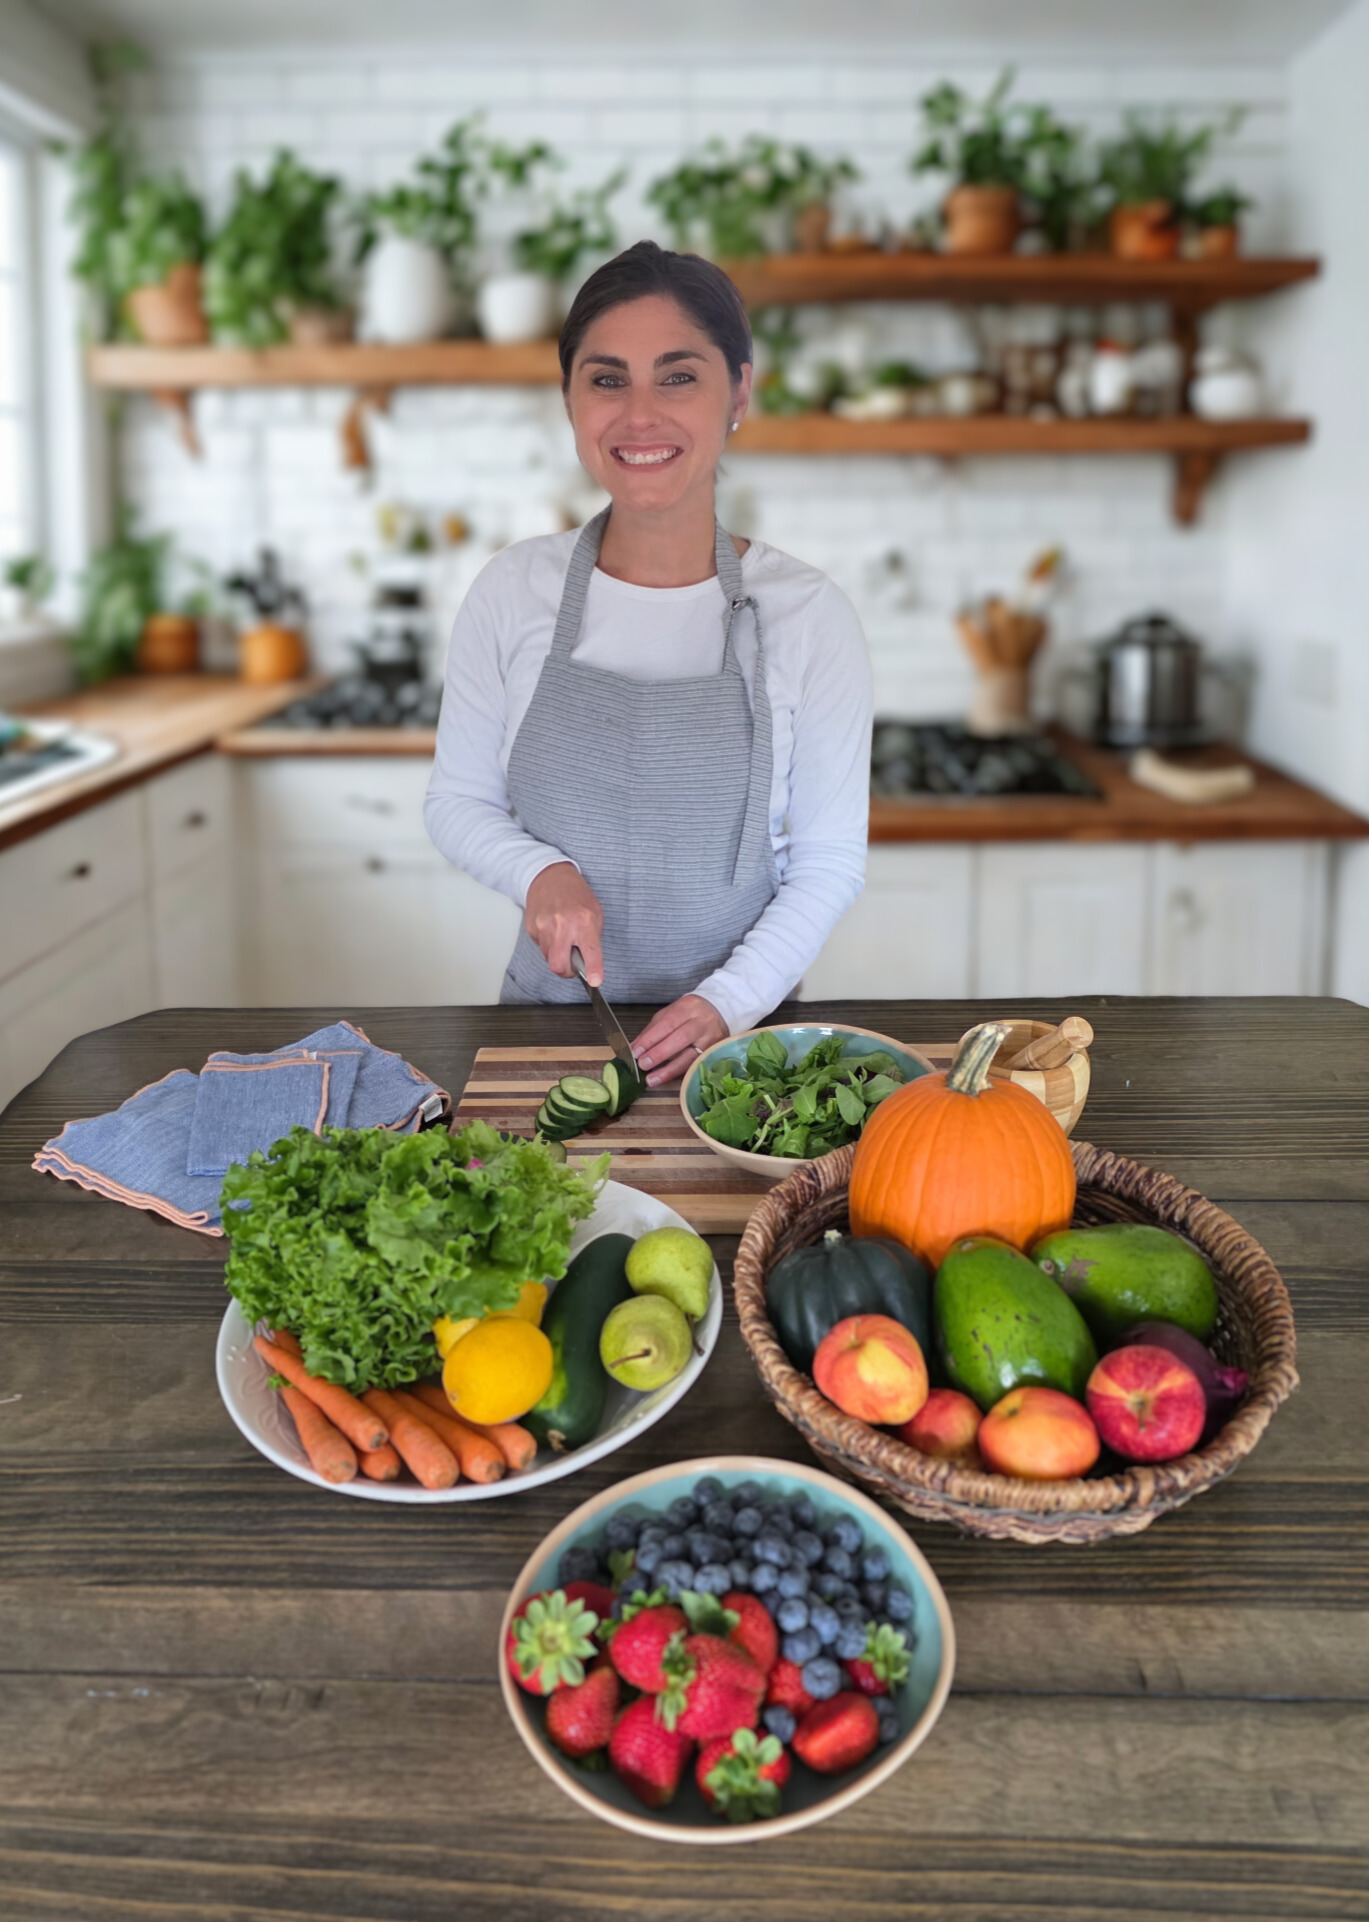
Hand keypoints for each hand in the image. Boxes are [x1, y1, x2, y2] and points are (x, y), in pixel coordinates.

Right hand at [524, 863, 603, 981]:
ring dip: (556, 954)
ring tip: (562, 937)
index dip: (593, 970)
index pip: (590, 952)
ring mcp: (544, 926)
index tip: (595, 981)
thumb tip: (588, 963)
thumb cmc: (575, 894)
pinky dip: (547, 943)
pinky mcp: (532, 927)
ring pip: (548, 957)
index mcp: (584, 921)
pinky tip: (552, 928)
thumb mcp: (595, 913)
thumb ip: (593, 939)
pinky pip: (540, 946)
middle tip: (571, 965)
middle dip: (565, 971)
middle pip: (558, 965)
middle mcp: (563, 925)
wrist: (550, 876)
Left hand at [633, 995, 727, 1087]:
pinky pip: (697, 1064)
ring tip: (652, 1079)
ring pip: (691, 1055)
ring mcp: (712, 1038)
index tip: (636, 1052)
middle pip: (681, 1038)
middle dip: (659, 1053)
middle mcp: (702, 1021)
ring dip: (669, 1070)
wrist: (719, 1012)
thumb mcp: (671, 1014)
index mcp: (688, 1007)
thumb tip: (635, 1048)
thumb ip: (653, 1029)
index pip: (667, 1023)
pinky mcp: (716, 1052)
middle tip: (643, 1065)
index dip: (651, 1039)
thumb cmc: (689, 1014)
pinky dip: (681, 1073)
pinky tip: (668, 1079)